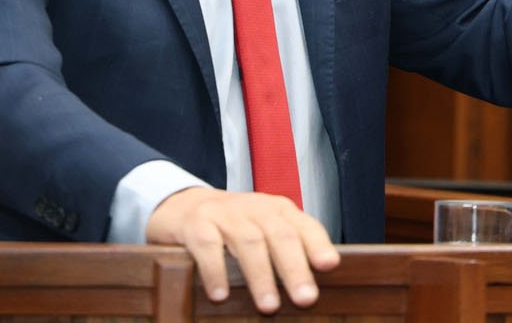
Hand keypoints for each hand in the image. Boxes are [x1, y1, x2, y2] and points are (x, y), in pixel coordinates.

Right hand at [145, 187, 339, 313]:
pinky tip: (220, 295)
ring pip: (249, 242)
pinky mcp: (196, 223)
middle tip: (306, 299)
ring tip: (269, 307)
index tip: (330, 266)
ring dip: (261, 276)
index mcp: (278, 210)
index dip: (318, 244)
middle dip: (294, 268)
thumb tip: (311, 289)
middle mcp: (255, 208)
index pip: (304, 225)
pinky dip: (216, 270)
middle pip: (280, 235)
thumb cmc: (233, 226)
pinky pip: (207, 246)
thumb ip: (286, 250)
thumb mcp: (263, 230)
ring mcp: (225, 214)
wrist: (181, 204)